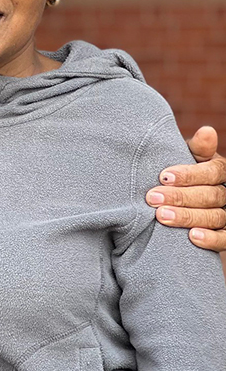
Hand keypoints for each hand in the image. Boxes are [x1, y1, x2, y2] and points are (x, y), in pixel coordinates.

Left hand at [145, 126, 225, 250]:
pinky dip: (211, 239)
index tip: (163, 176)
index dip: (189, 175)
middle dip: (180, 197)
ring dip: (188, 217)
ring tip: (162, 217)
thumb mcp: (185, 156)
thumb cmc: (178, 171)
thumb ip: (196, 148)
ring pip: (215, 217)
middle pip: (211, 195)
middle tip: (152, 198)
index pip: (212, 171)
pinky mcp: (224, 234)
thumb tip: (207, 131)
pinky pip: (225, 238)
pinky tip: (192, 237)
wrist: (175, 193)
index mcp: (219, 169)